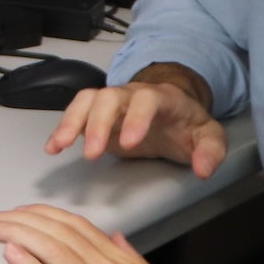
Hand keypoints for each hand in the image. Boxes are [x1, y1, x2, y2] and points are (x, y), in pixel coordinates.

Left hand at [0, 203, 263, 263]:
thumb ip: (134, 262)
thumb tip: (116, 241)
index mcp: (124, 261)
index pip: (77, 226)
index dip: (44, 216)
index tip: (21, 212)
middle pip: (60, 231)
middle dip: (21, 219)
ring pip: (55, 250)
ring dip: (18, 235)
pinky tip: (13, 255)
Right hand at [47, 68, 226, 177]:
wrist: (173, 111)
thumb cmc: (186, 124)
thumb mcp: (209, 136)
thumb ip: (210, 151)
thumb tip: (202, 169)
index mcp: (162, 98)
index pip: (147, 100)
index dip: (136, 118)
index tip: (129, 143)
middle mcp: (132, 95)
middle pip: (109, 97)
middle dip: (98, 123)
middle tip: (92, 154)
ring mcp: (112, 103)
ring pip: (87, 100)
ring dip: (72, 121)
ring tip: (61, 145)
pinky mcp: (98, 115)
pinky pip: (76, 114)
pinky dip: (62, 129)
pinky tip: (53, 147)